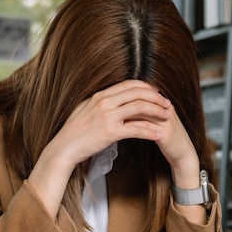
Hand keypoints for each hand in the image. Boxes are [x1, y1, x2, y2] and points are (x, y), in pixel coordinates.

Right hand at [28, 80, 172, 216]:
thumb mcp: (85, 109)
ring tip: (167, 116)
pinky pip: (136, 129)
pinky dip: (150, 131)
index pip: (129, 84)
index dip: (146, 87)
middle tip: (167, 104)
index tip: (156, 93)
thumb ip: (100, 102)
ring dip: (157, 111)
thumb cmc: (73, 132)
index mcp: (100, 95)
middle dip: (156, 97)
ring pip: (140, 107)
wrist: (64, 147)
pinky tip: (159, 135)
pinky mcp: (110, 132)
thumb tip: (111, 98)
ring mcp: (108, 116)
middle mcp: (105, 102)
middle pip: (138, 93)